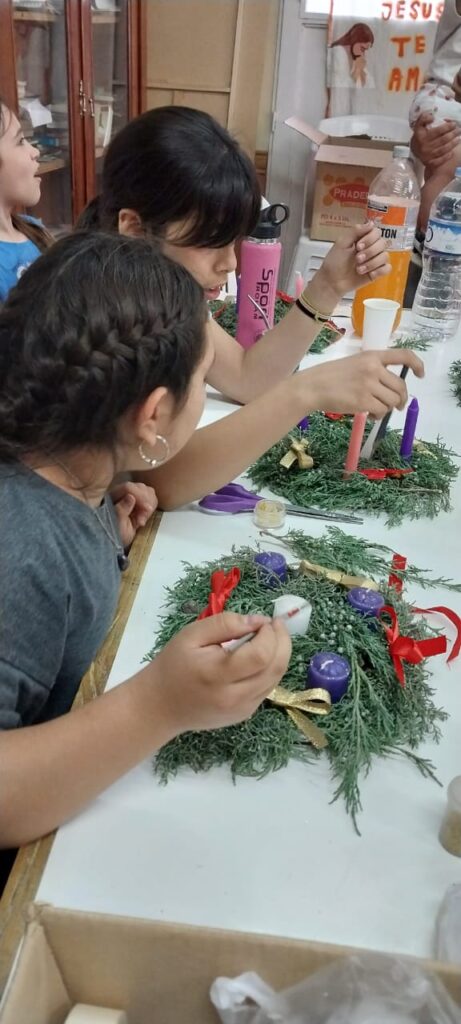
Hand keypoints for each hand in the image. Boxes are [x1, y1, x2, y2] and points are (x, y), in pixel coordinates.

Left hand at [111, 481, 157, 547]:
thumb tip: (130, 497)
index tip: (147, 509)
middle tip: (143, 519)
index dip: (140, 496)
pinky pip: (151, 498)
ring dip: (149, 506)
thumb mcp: (116, 526)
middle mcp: (121, 493)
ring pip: (147, 491)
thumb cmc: (114, 535)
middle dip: (146, 502)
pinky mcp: (139, 502)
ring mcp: (131, 497)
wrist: (114, 542)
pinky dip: (151, 508)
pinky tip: (143, 518)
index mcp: (113, 497)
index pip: (128, 488)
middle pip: (140, 487)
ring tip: (142, 520)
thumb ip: (122, 510)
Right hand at [147, 612, 291, 734]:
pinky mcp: (244, 714)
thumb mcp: (191, 635)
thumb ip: (224, 624)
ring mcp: (242, 709)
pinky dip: (270, 670)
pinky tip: (259, 658)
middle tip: (276, 624)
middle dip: (283, 642)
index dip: (270, 634)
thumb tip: (257, 621)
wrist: (159, 706)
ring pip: (275, 679)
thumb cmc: (172, 666)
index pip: (261, 655)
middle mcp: (235, 697)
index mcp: (218, 675)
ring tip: (269, 637)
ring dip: (279, 655)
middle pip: (276, 668)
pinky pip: (267, 688)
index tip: (263, 620)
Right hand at [301, 349, 424, 419]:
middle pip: (401, 386)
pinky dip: (378, 415)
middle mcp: (373, 368)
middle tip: (396, 405)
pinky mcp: (363, 401)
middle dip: (401, 399)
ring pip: (392, 401)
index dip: (417, 364)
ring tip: (374, 408)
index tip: (420, 374)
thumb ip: (373, 369)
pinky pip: (381, 411)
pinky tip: (368, 413)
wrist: (312, 387)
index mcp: (372, 356)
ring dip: (387, 408)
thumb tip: (392, 387)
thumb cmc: (331, 376)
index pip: (403, 355)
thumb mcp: (354, 363)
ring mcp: (369, 385)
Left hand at [315, 222, 389, 299]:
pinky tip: (370, 274)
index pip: (376, 232)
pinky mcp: (377, 272)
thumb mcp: (342, 243)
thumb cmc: (335, 262)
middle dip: (370, 252)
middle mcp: (371, 247)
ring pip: (385, 256)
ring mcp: (375, 260)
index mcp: (363, 238)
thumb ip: (355, 231)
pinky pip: (387, 268)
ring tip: (359, 269)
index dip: (370, 239)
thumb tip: (371, 223)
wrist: (332, 282)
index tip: (358, 246)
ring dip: (372, 263)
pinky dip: (379, 271)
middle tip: (357, 259)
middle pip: (383, 243)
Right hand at [411, 113, 459, 169]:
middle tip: (458, 130)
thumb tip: (431, 117)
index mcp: (421, 136)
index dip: (447, 127)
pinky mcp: (430, 163)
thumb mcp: (419, 126)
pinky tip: (452, 152)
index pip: (437, 131)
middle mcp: (424, 146)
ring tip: (458, 139)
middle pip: (443, 140)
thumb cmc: (420, 136)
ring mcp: (427, 155)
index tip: (453, 124)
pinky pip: (441, 160)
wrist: (414, 150)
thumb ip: (423, 118)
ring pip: (443, 149)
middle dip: (453, 134)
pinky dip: (448, 156)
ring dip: (453, 144)